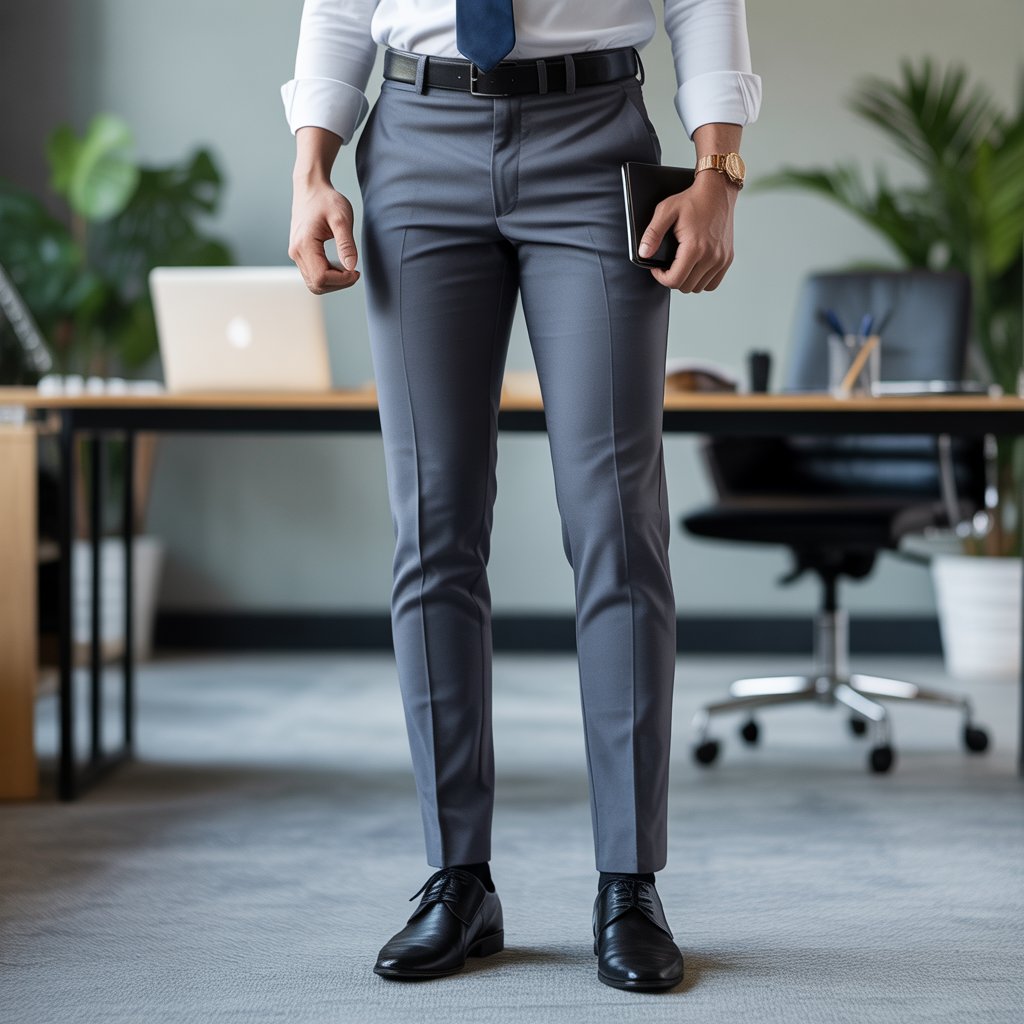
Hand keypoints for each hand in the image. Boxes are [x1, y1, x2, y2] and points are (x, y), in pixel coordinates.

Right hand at [288, 179, 359, 293]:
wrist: (310, 188)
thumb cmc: (325, 200)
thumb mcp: (342, 219)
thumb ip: (347, 244)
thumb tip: (351, 267)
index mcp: (304, 245)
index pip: (322, 278)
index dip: (342, 280)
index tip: (356, 271)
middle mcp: (296, 252)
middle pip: (317, 285)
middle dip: (339, 283)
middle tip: (354, 271)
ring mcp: (296, 254)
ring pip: (314, 283)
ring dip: (333, 281)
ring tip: (347, 266)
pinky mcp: (299, 253)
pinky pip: (313, 274)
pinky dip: (328, 275)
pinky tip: (338, 264)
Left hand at [638, 172, 737, 292]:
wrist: (718, 190)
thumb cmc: (691, 199)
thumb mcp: (666, 211)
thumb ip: (652, 233)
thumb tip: (643, 254)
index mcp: (695, 247)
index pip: (674, 281)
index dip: (661, 278)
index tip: (657, 268)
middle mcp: (711, 256)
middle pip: (686, 287)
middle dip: (673, 279)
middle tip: (668, 266)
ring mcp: (721, 259)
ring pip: (699, 288)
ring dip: (687, 280)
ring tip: (681, 265)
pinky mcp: (727, 258)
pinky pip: (713, 283)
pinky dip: (702, 280)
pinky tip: (694, 268)